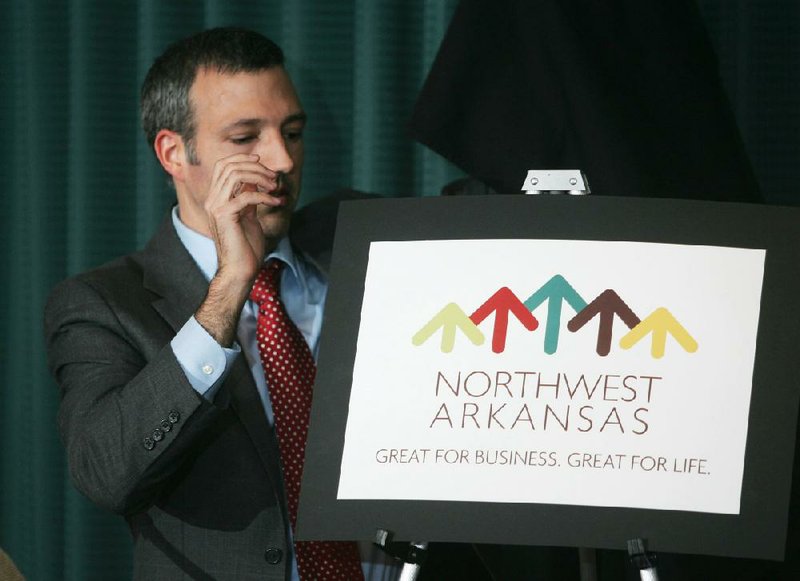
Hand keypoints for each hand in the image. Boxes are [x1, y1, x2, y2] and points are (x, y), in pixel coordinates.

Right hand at [204, 153, 283, 283]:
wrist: (240, 270)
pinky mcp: (225, 216)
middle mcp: (212, 200)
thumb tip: (255, 180)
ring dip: (259, 177)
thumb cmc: (246, 246)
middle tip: (273, 177)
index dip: (242, 159)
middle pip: (229, 166)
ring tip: (274, 187)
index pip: (223, 166)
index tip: (261, 162)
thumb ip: (247, 197)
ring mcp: (216, 207)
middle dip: (255, 166)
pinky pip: (246, 195)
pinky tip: (277, 202)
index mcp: (216, 199)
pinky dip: (265, 196)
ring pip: (235, 175)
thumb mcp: (248, 215)